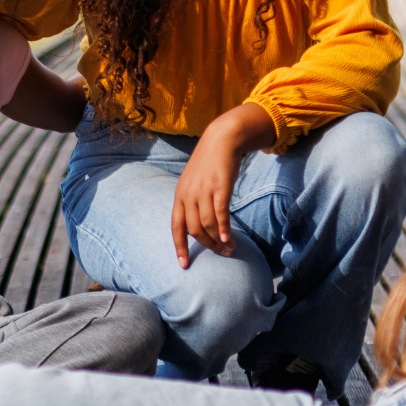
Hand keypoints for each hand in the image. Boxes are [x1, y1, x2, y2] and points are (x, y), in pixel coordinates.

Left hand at [170, 104, 276, 268]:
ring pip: (208, 225)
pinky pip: (220, 213)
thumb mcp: (193, 183)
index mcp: (179, 196)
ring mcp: (203, 191)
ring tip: (230, 247)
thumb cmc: (209, 164)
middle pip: (194, 230)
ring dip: (219, 240)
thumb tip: (196, 226)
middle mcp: (188, 195)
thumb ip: (192, 203)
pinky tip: (229, 238)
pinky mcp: (219, 187)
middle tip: (221, 254)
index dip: (179, 247)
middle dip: (207, 246)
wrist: (221, 140)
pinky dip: (224, 228)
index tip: (184, 264)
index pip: (176, 227)